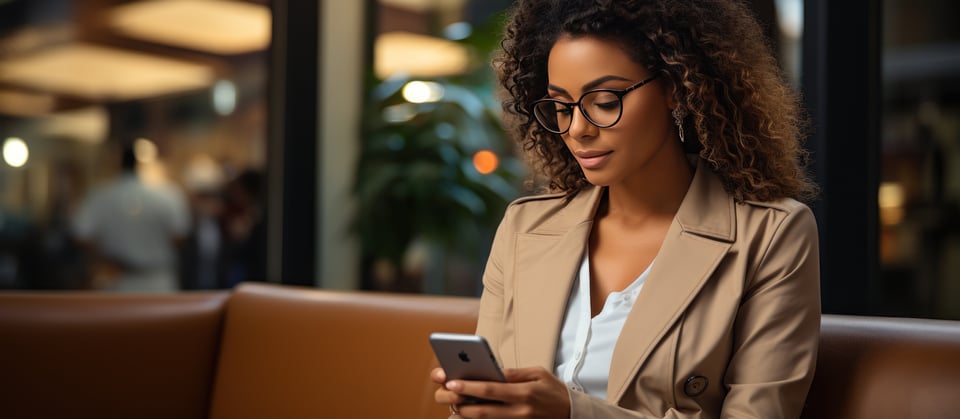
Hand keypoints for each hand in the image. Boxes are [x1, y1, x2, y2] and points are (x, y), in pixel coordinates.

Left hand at [433, 367, 570, 418]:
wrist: (573, 414)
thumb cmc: (554, 391)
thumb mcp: (538, 373)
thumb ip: (514, 373)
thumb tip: (492, 370)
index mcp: (524, 392)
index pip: (490, 390)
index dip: (468, 387)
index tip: (450, 381)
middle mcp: (519, 411)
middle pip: (482, 410)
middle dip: (459, 403)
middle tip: (443, 395)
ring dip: (464, 416)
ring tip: (451, 406)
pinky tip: (465, 417)